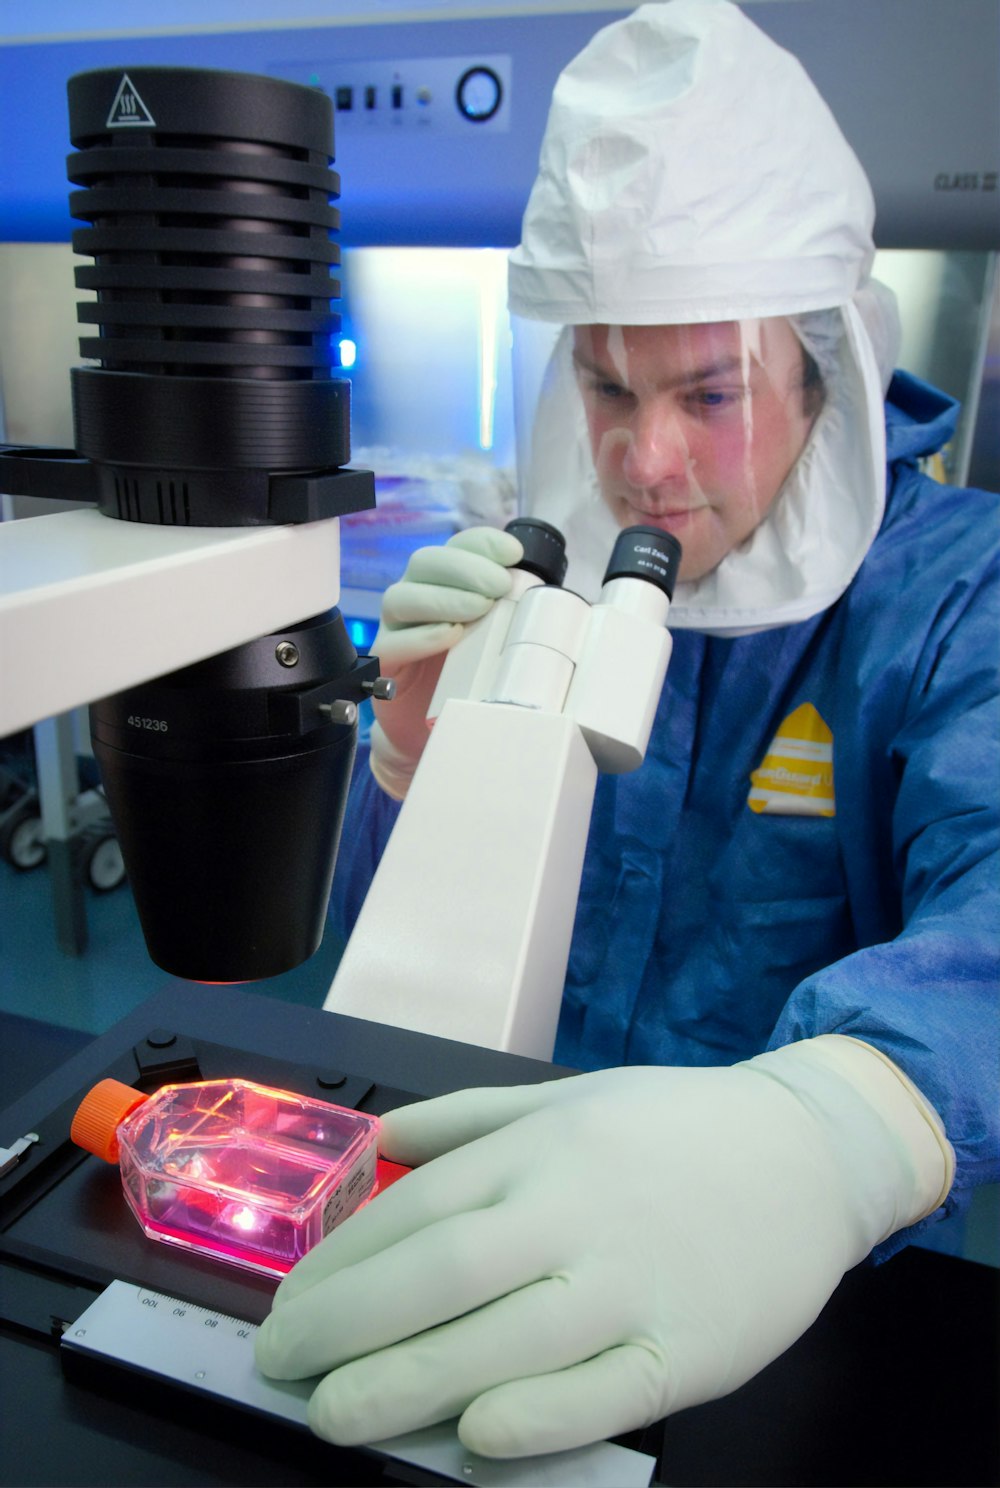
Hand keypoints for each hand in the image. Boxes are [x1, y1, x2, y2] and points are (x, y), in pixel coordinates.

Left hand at [255, 1037, 949, 1457]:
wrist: (808, 1152)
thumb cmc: (674, 1126)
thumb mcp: (569, 1097)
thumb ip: (470, 1118)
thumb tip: (379, 1141)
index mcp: (539, 1152)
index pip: (416, 1212)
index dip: (340, 1266)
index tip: (288, 1306)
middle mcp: (573, 1212)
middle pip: (441, 1274)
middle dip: (346, 1327)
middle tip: (282, 1367)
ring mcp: (632, 1282)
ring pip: (505, 1339)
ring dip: (408, 1382)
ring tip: (337, 1415)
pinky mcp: (688, 1348)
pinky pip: (602, 1393)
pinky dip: (536, 1419)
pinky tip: (475, 1438)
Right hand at [369, 526, 522, 797]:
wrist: (430, 733)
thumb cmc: (468, 682)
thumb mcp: (497, 645)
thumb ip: (515, 622)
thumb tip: (562, 612)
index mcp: (443, 585)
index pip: (456, 547)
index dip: (482, 543)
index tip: (514, 554)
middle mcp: (415, 600)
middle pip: (426, 562)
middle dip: (466, 568)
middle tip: (499, 587)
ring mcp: (395, 630)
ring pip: (402, 596)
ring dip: (444, 597)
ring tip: (478, 611)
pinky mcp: (385, 664)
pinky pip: (392, 642)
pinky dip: (421, 636)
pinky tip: (450, 637)